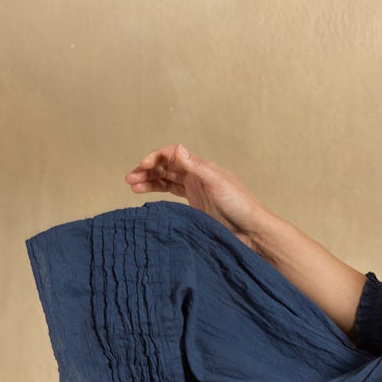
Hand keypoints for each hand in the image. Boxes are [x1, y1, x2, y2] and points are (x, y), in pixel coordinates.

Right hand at [125, 143, 266, 240]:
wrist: (252, 232)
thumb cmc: (241, 206)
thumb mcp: (218, 184)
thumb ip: (197, 168)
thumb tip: (177, 150)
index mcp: (202, 167)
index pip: (173, 154)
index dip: (156, 157)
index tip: (143, 166)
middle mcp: (197, 176)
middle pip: (166, 166)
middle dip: (147, 169)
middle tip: (130, 178)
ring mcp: (195, 191)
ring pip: (166, 180)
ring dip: (149, 180)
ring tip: (132, 186)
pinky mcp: (194, 206)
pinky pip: (171, 194)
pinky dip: (158, 192)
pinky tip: (145, 195)